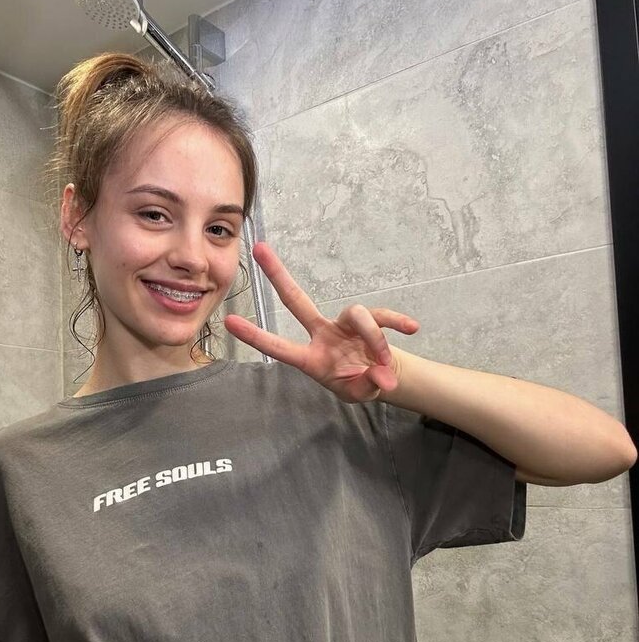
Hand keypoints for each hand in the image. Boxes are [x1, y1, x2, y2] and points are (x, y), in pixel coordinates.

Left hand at [223, 242, 419, 402]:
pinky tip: (411, 328)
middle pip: (296, 300)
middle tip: (258, 248)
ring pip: (357, 315)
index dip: (256, 337)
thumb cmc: (359, 383)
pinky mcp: (370, 320)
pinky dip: (396, 322)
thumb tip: (382, 375)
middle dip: (278, 275)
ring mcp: (345, 325)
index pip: (279, 348)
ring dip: (375, 340)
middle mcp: (323, 334)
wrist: (382, 376)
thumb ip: (368, 386)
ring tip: (384, 364)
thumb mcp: (360, 393)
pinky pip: (383, 315)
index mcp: (311, 359)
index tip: (228, 323)